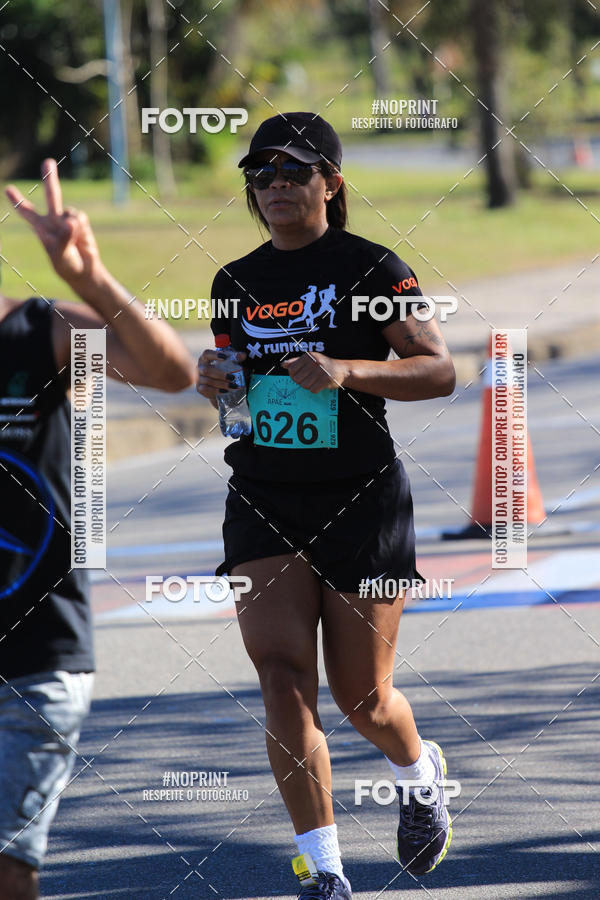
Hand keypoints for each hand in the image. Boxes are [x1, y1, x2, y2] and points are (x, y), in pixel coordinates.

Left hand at [5, 158, 101, 286]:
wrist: (84, 271)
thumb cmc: (66, 265)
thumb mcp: (60, 255)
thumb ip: (64, 237)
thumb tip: (71, 220)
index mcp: (41, 229)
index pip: (26, 212)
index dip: (18, 201)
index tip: (8, 189)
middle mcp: (53, 220)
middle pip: (52, 196)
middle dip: (50, 178)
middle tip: (48, 162)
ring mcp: (68, 220)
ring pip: (68, 209)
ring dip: (70, 220)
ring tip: (71, 234)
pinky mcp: (81, 223)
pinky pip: (79, 218)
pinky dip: (80, 228)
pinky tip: (80, 238)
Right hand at [196, 348, 246, 400]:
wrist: (217, 387)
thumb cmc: (222, 371)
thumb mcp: (229, 363)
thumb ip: (235, 358)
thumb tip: (243, 355)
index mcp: (205, 358)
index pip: (207, 354)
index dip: (214, 355)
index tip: (225, 357)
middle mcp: (200, 367)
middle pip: (207, 370)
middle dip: (220, 374)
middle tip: (232, 377)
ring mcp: (198, 378)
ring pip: (208, 381)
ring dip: (222, 384)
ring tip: (233, 386)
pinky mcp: (199, 388)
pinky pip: (206, 389)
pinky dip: (216, 390)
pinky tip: (225, 391)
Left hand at [281, 351, 347, 392]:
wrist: (342, 369)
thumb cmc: (324, 364)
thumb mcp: (310, 359)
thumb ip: (296, 361)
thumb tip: (283, 365)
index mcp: (309, 356)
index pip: (291, 369)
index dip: (293, 375)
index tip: (299, 376)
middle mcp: (315, 362)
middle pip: (297, 379)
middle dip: (301, 381)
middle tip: (308, 379)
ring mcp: (321, 371)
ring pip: (304, 385)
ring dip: (308, 386)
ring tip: (314, 381)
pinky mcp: (326, 380)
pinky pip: (313, 390)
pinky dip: (315, 389)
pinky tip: (319, 384)